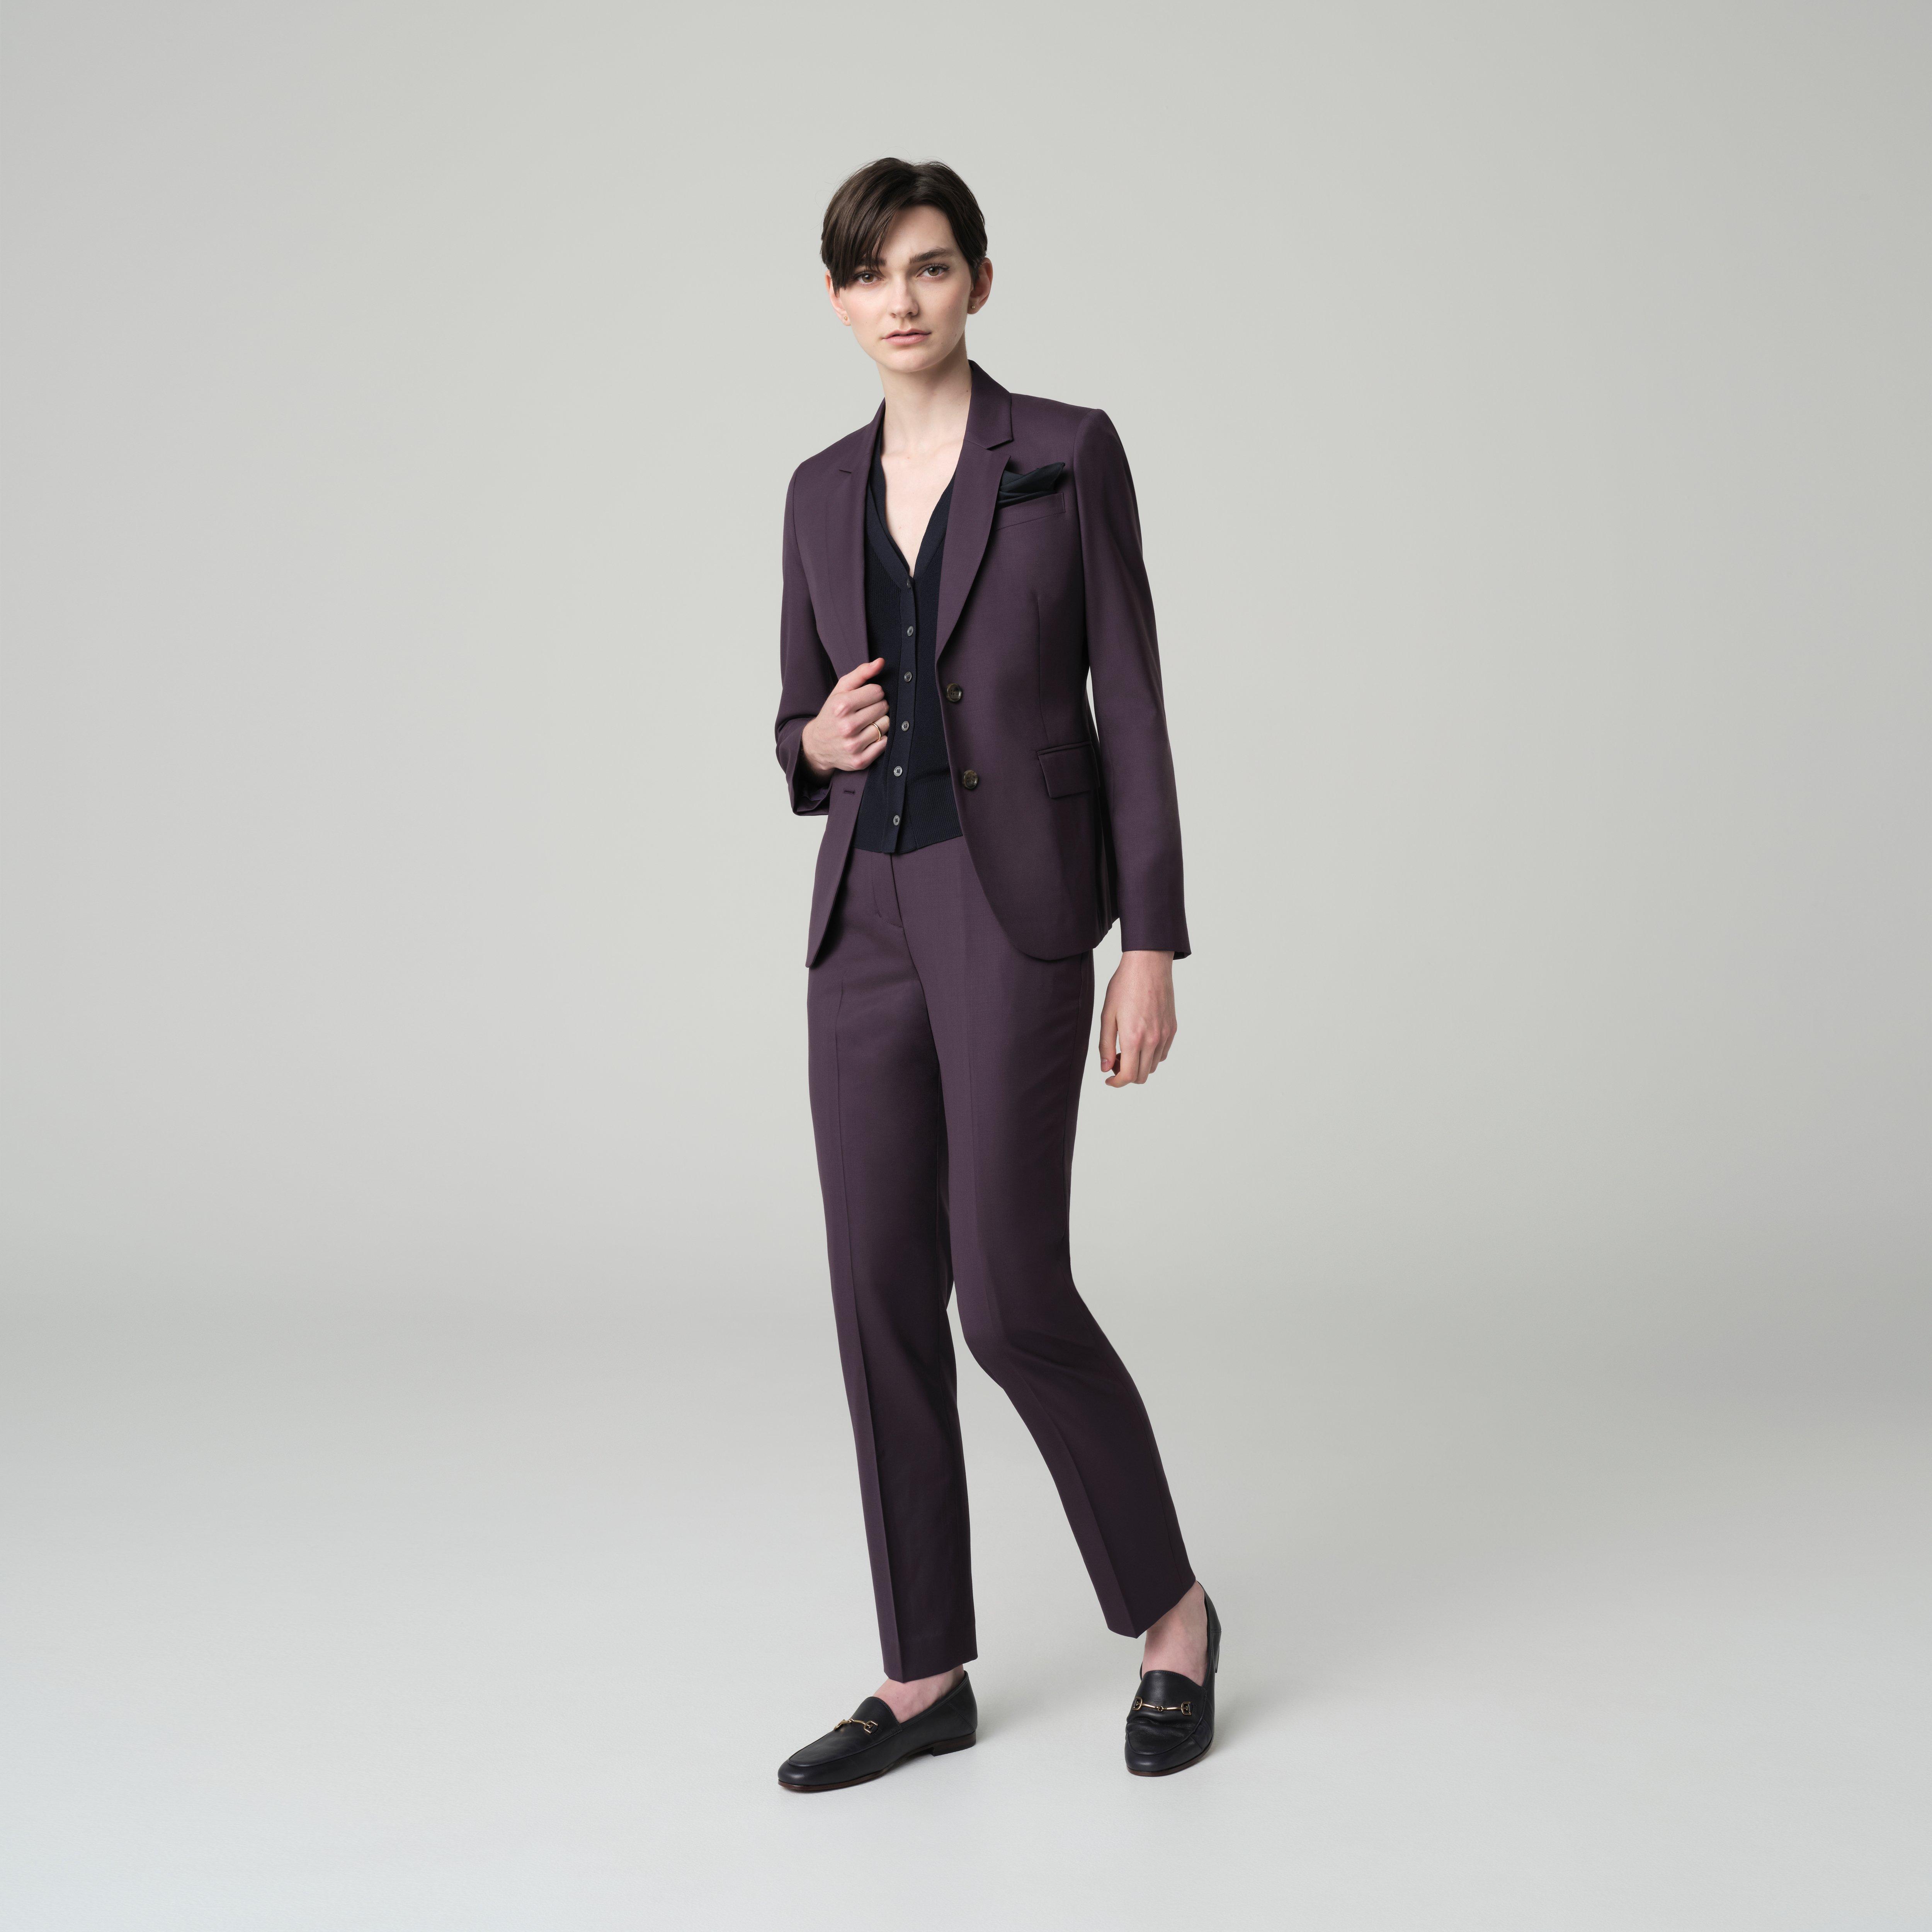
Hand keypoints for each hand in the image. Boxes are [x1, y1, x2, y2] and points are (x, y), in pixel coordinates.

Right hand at [802, 658, 891, 776]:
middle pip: (883, 708)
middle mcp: (847, 727)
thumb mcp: (840, 690)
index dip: (874, 693)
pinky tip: (869, 736)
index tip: (866, 698)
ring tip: (868, 723)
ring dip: (880, 723)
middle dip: (878, 707)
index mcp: (841, 706)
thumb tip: (881, 662)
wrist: (817, 745)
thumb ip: (861, 674)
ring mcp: (853, 745)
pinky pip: (884, 743)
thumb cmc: (832, 713)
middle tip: (867, 711)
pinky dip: (880, 739)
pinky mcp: (859, 761)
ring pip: (886, 725)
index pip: (877, 691)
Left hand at [1097, 950, 1175, 1086]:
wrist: (1148, 964)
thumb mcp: (1107, 1015)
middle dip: (1126, 1074)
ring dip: (1139, 1065)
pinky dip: (1151, 1055)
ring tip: (1126, 1049)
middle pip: (1142, 1076)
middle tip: (1114, 1060)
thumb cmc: (1124, 985)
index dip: (1116, 1082)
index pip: (1129, 1076)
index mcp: (1134, 1038)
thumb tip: (1105, 1068)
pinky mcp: (1172, 1028)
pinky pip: (1163, 1053)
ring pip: (1153, 1066)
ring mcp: (1165, 1035)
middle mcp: (1153, 1040)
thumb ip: (1105, 1045)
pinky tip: (1140, 1041)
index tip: (1108, 1079)